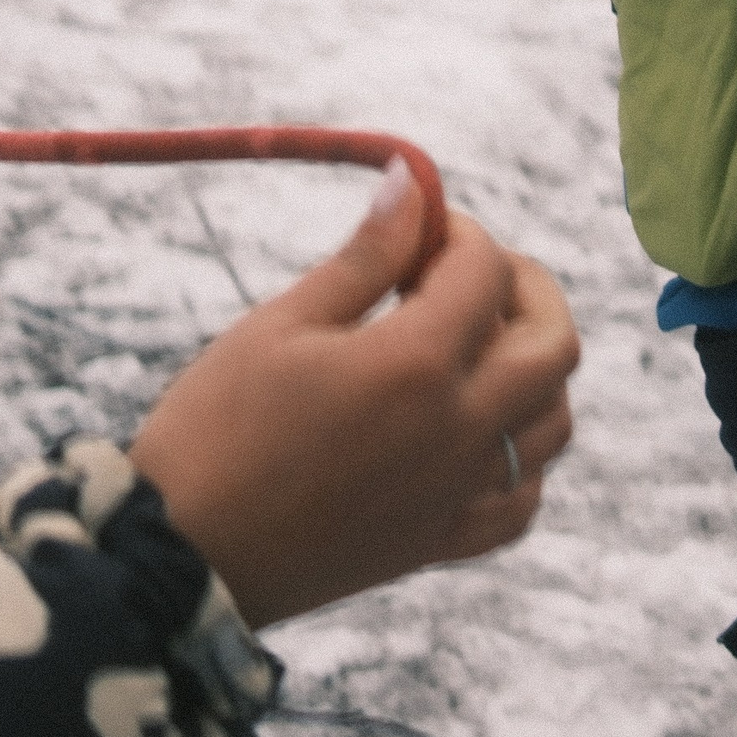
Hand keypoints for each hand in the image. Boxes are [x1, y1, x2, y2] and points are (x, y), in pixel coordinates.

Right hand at [130, 165, 577, 627]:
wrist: (182, 555)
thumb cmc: (215, 428)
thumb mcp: (283, 324)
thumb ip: (365, 254)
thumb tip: (412, 181)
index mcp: (416, 365)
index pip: (485, 271)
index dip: (457, 231)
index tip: (417, 227)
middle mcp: (459, 431)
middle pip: (554, 344)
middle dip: (525, 288)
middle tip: (468, 271)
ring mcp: (458, 494)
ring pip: (553, 422)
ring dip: (533, 368)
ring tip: (473, 345)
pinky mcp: (440, 543)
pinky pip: (522, 501)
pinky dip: (521, 457)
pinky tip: (476, 431)